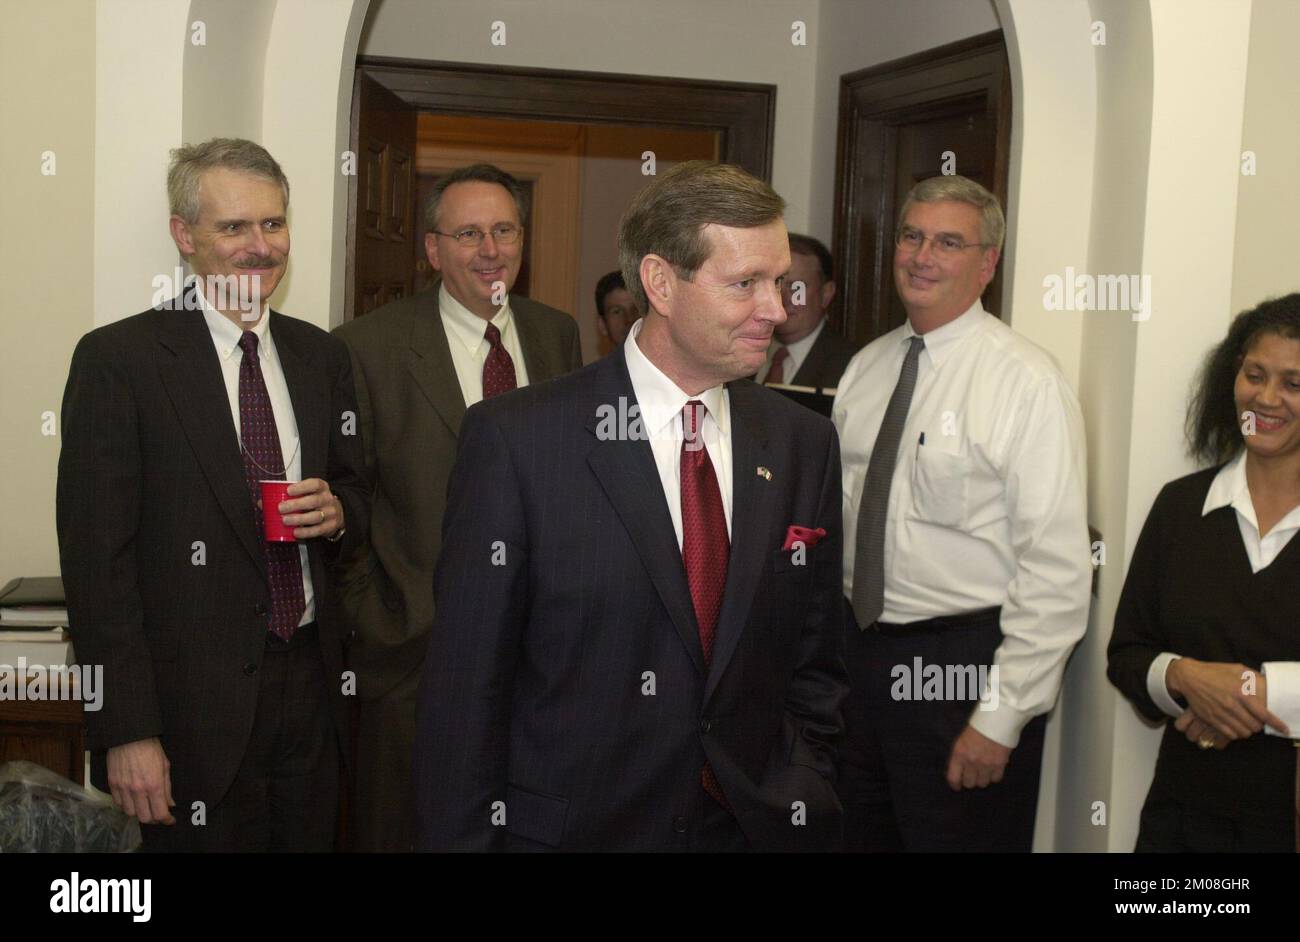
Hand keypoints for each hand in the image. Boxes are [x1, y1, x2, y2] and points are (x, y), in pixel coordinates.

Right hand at [106, 737, 174, 823]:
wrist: (130, 736)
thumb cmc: (150, 749)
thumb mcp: (165, 766)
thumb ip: (167, 788)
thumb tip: (170, 804)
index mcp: (154, 785)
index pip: (160, 813)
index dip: (166, 820)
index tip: (170, 820)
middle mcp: (138, 790)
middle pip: (144, 818)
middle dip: (153, 818)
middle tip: (158, 813)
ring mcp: (123, 788)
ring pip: (130, 813)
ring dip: (138, 812)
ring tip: (144, 805)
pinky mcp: (112, 785)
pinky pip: (118, 803)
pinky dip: (126, 805)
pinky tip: (132, 799)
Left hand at [278, 478, 344, 539]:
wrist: (335, 513)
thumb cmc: (316, 501)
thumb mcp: (310, 493)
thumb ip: (295, 494)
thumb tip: (270, 500)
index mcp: (322, 488)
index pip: (315, 485)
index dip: (301, 487)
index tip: (288, 491)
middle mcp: (328, 499)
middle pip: (313, 501)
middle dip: (296, 505)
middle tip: (281, 508)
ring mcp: (330, 513)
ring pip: (315, 516)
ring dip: (298, 519)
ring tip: (285, 520)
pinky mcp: (330, 526)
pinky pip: (317, 530)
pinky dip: (305, 532)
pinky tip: (295, 532)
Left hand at [945, 724, 1011, 789]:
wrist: (997, 719)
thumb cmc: (978, 726)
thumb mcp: (962, 740)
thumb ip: (960, 755)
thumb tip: (960, 769)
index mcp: (959, 754)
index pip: (953, 777)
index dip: (955, 784)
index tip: (957, 786)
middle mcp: (971, 762)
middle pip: (969, 783)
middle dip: (969, 781)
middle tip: (972, 776)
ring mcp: (986, 764)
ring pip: (982, 783)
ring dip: (982, 779)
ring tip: (983, 773)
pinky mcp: (1000, 764)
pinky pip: (995, 779)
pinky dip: (994, 776)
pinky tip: (993, 770)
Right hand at [1166, 658, 1288, 742]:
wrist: (1189, 677)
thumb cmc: (1214, 672)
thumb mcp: (1236, 669)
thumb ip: (1253, 678)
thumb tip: (1266, 684)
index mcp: (1241, 692)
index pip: (1264, 714)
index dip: (1276, 724)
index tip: (1284, 729)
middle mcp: (1232, 705)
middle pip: (1254, 726)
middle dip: (1259, 726)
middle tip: (1257, 721)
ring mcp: (1221, 713)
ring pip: (1243, 732)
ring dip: (1247, 730)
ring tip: (1246, 724)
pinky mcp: (1211, 719)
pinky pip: (1230, 734)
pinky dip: (1235, 733)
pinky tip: (1235, 726)